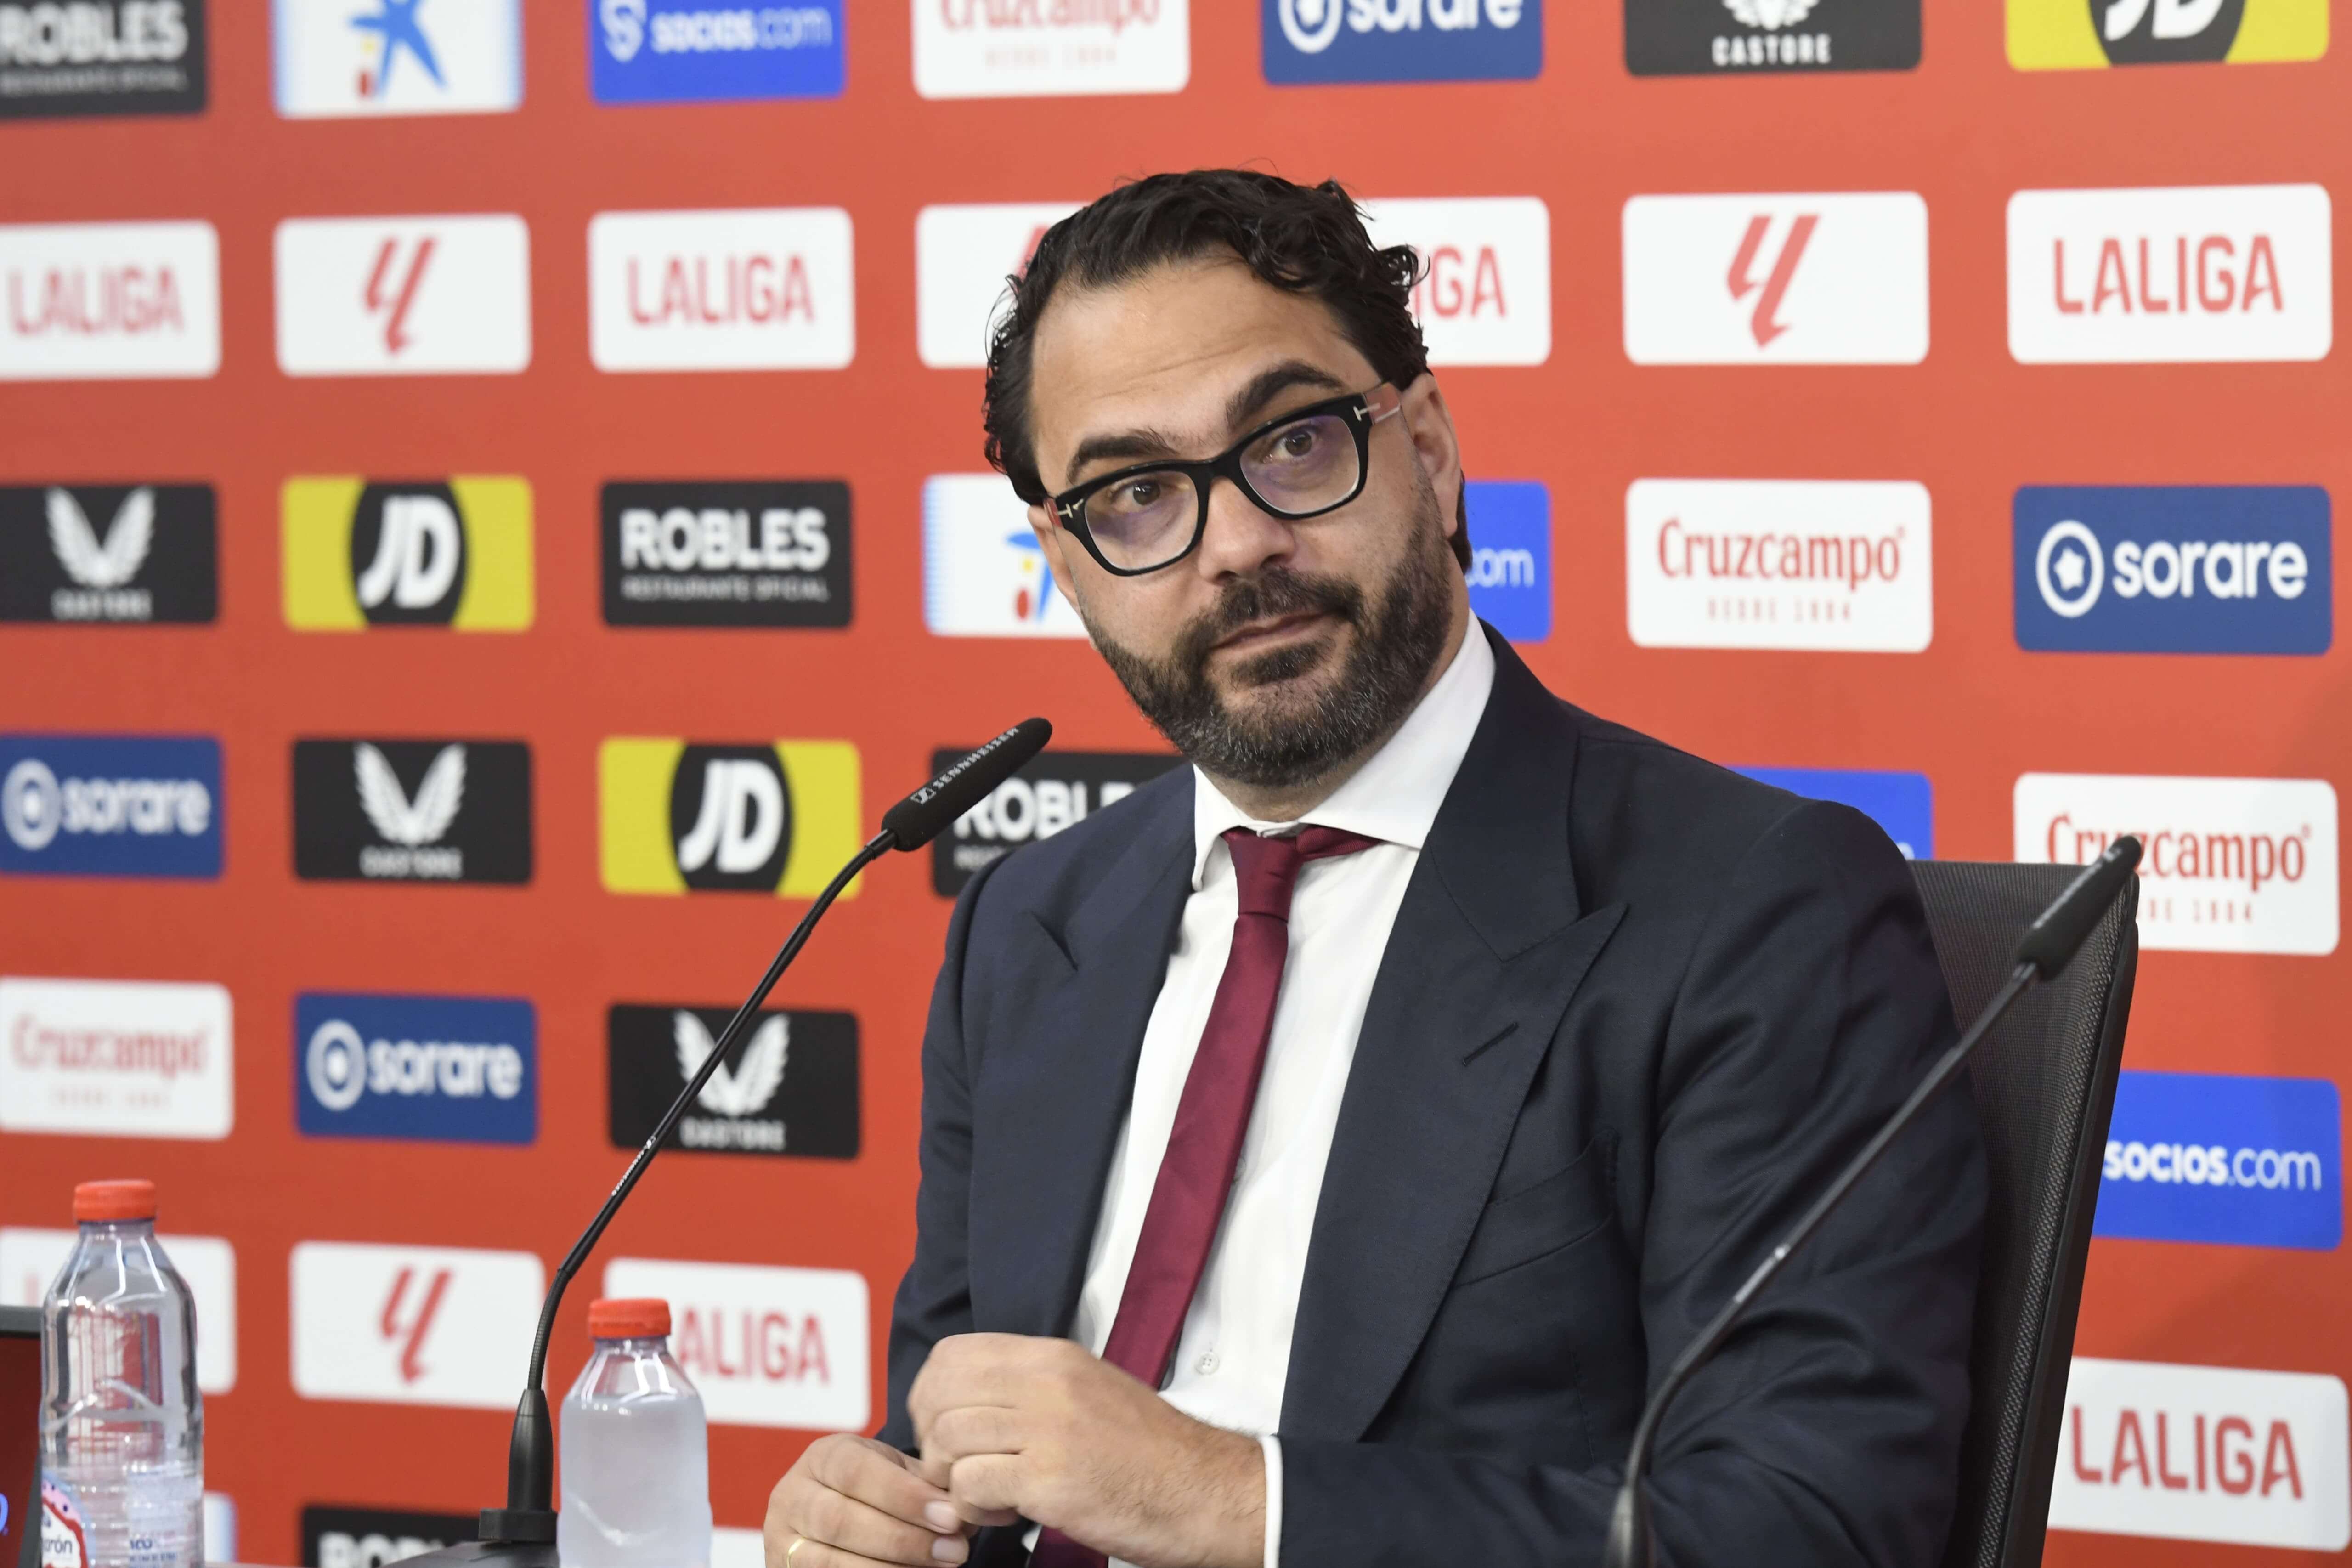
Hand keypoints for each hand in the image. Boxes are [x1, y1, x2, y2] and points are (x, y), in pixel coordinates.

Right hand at [764, 1432, 973, 1567]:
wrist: (830, 1513)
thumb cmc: (876, 1492)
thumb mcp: (896, 1475)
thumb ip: (931, 1487)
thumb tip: (982, 1511)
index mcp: (823, 1457)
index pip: (857, 1472)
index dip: (905, 1497)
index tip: (951, 1516)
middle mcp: (792, 1495)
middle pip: (841, 1520)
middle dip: (903, 1539)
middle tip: (954, 1551)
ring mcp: (782, 1539)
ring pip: (829, 1561)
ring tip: (937, 1567)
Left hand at [908, 1333, 1264, 1567]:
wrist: (1204, 1490)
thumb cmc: (1149, 1452)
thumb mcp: (1090, 1390)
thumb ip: (1032, 1385)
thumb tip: (972, 1398)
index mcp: (1053, 1357)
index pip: (953, 1354)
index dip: (932, 1394)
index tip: (943, 1426)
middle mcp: (1045, 1382)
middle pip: (940, 1396)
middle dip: (932, 1440)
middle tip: (957, 1469)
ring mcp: (1046, 1429)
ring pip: (948, 1441)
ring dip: (953, 1478)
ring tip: (986, 1496)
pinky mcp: (1048, 1480)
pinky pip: (970, 1485)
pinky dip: (973, 1507)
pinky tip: (1004, 1514)